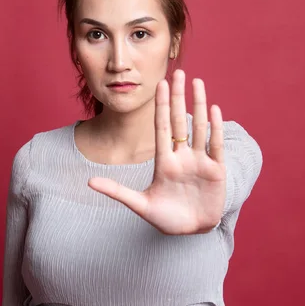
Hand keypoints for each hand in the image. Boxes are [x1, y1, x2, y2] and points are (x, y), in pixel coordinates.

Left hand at [88, 69, 225, 234]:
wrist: (193, 232)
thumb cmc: (167, 218)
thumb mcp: (140, 205)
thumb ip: (117, 192)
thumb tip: (88, 182)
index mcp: (163, 162)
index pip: (161, 128)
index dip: (161, 107)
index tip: (160, 85)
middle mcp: (182, 157)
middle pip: (179, 121)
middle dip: (178, 98)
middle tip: (179, 73)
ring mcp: (199, 162)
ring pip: (199, 128)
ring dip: (199, 105)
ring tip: (198, 83)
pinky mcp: (216, 171)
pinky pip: (215, 145)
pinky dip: (215, 128)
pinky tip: (214, 109)